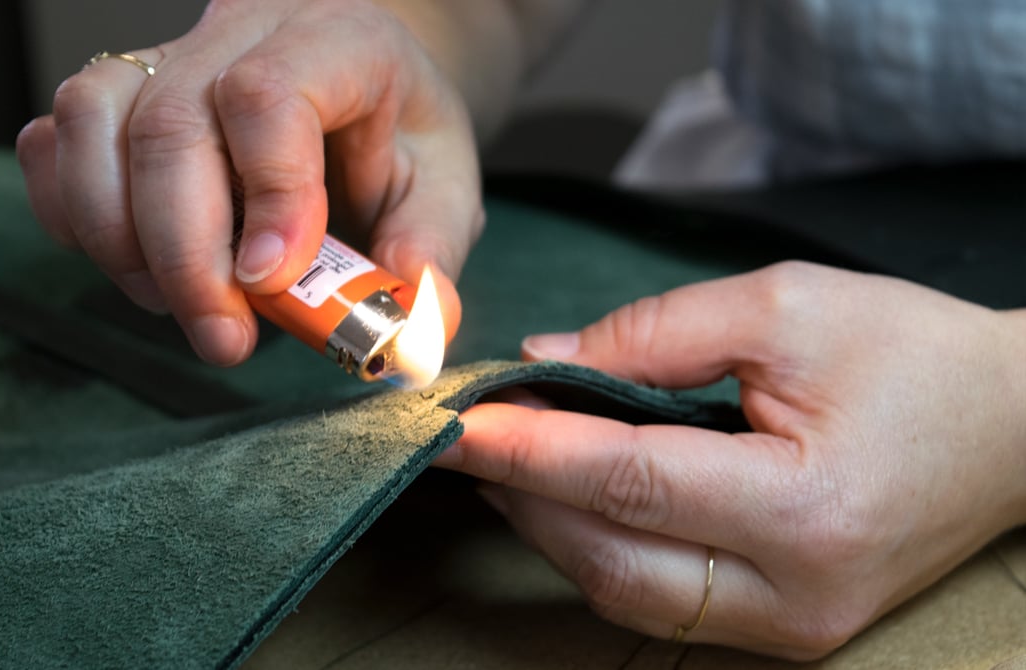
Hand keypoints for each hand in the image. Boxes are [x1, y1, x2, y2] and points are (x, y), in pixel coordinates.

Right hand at [16, 0, 481, 364]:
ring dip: (119, 238)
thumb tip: (409, 332)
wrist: (362, 97)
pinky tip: (131, 263)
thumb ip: (430, 253)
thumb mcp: (444, 192)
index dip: (266, 193)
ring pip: (93, 120)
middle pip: (170, 123)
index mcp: (339, 41)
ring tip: (176, 304)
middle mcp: (244, 32)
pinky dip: (74, 213)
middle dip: (185, 255)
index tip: (270, 281)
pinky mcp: (122, 92)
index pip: (272, 95)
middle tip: (223, 339)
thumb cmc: (400, 143)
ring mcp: (173, 56)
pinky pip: (58, 137)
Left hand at [435, 261, 1025, 658]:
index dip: (529, 450)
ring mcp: (790, 625)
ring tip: (504, 461)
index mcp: (807, 507)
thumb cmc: (912, 354)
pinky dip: (597, 547)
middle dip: (521, 495)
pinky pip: (658, 599)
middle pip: (608, 556)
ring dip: (549, 526)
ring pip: (622, 592)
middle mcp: (795, 592)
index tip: (455, 421)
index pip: (628, 482)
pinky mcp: (783, 626)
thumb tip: (550, 358)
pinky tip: (566, 497)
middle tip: (466, 434)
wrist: (1010, 426)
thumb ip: (655, 332)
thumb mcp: (786, 306)